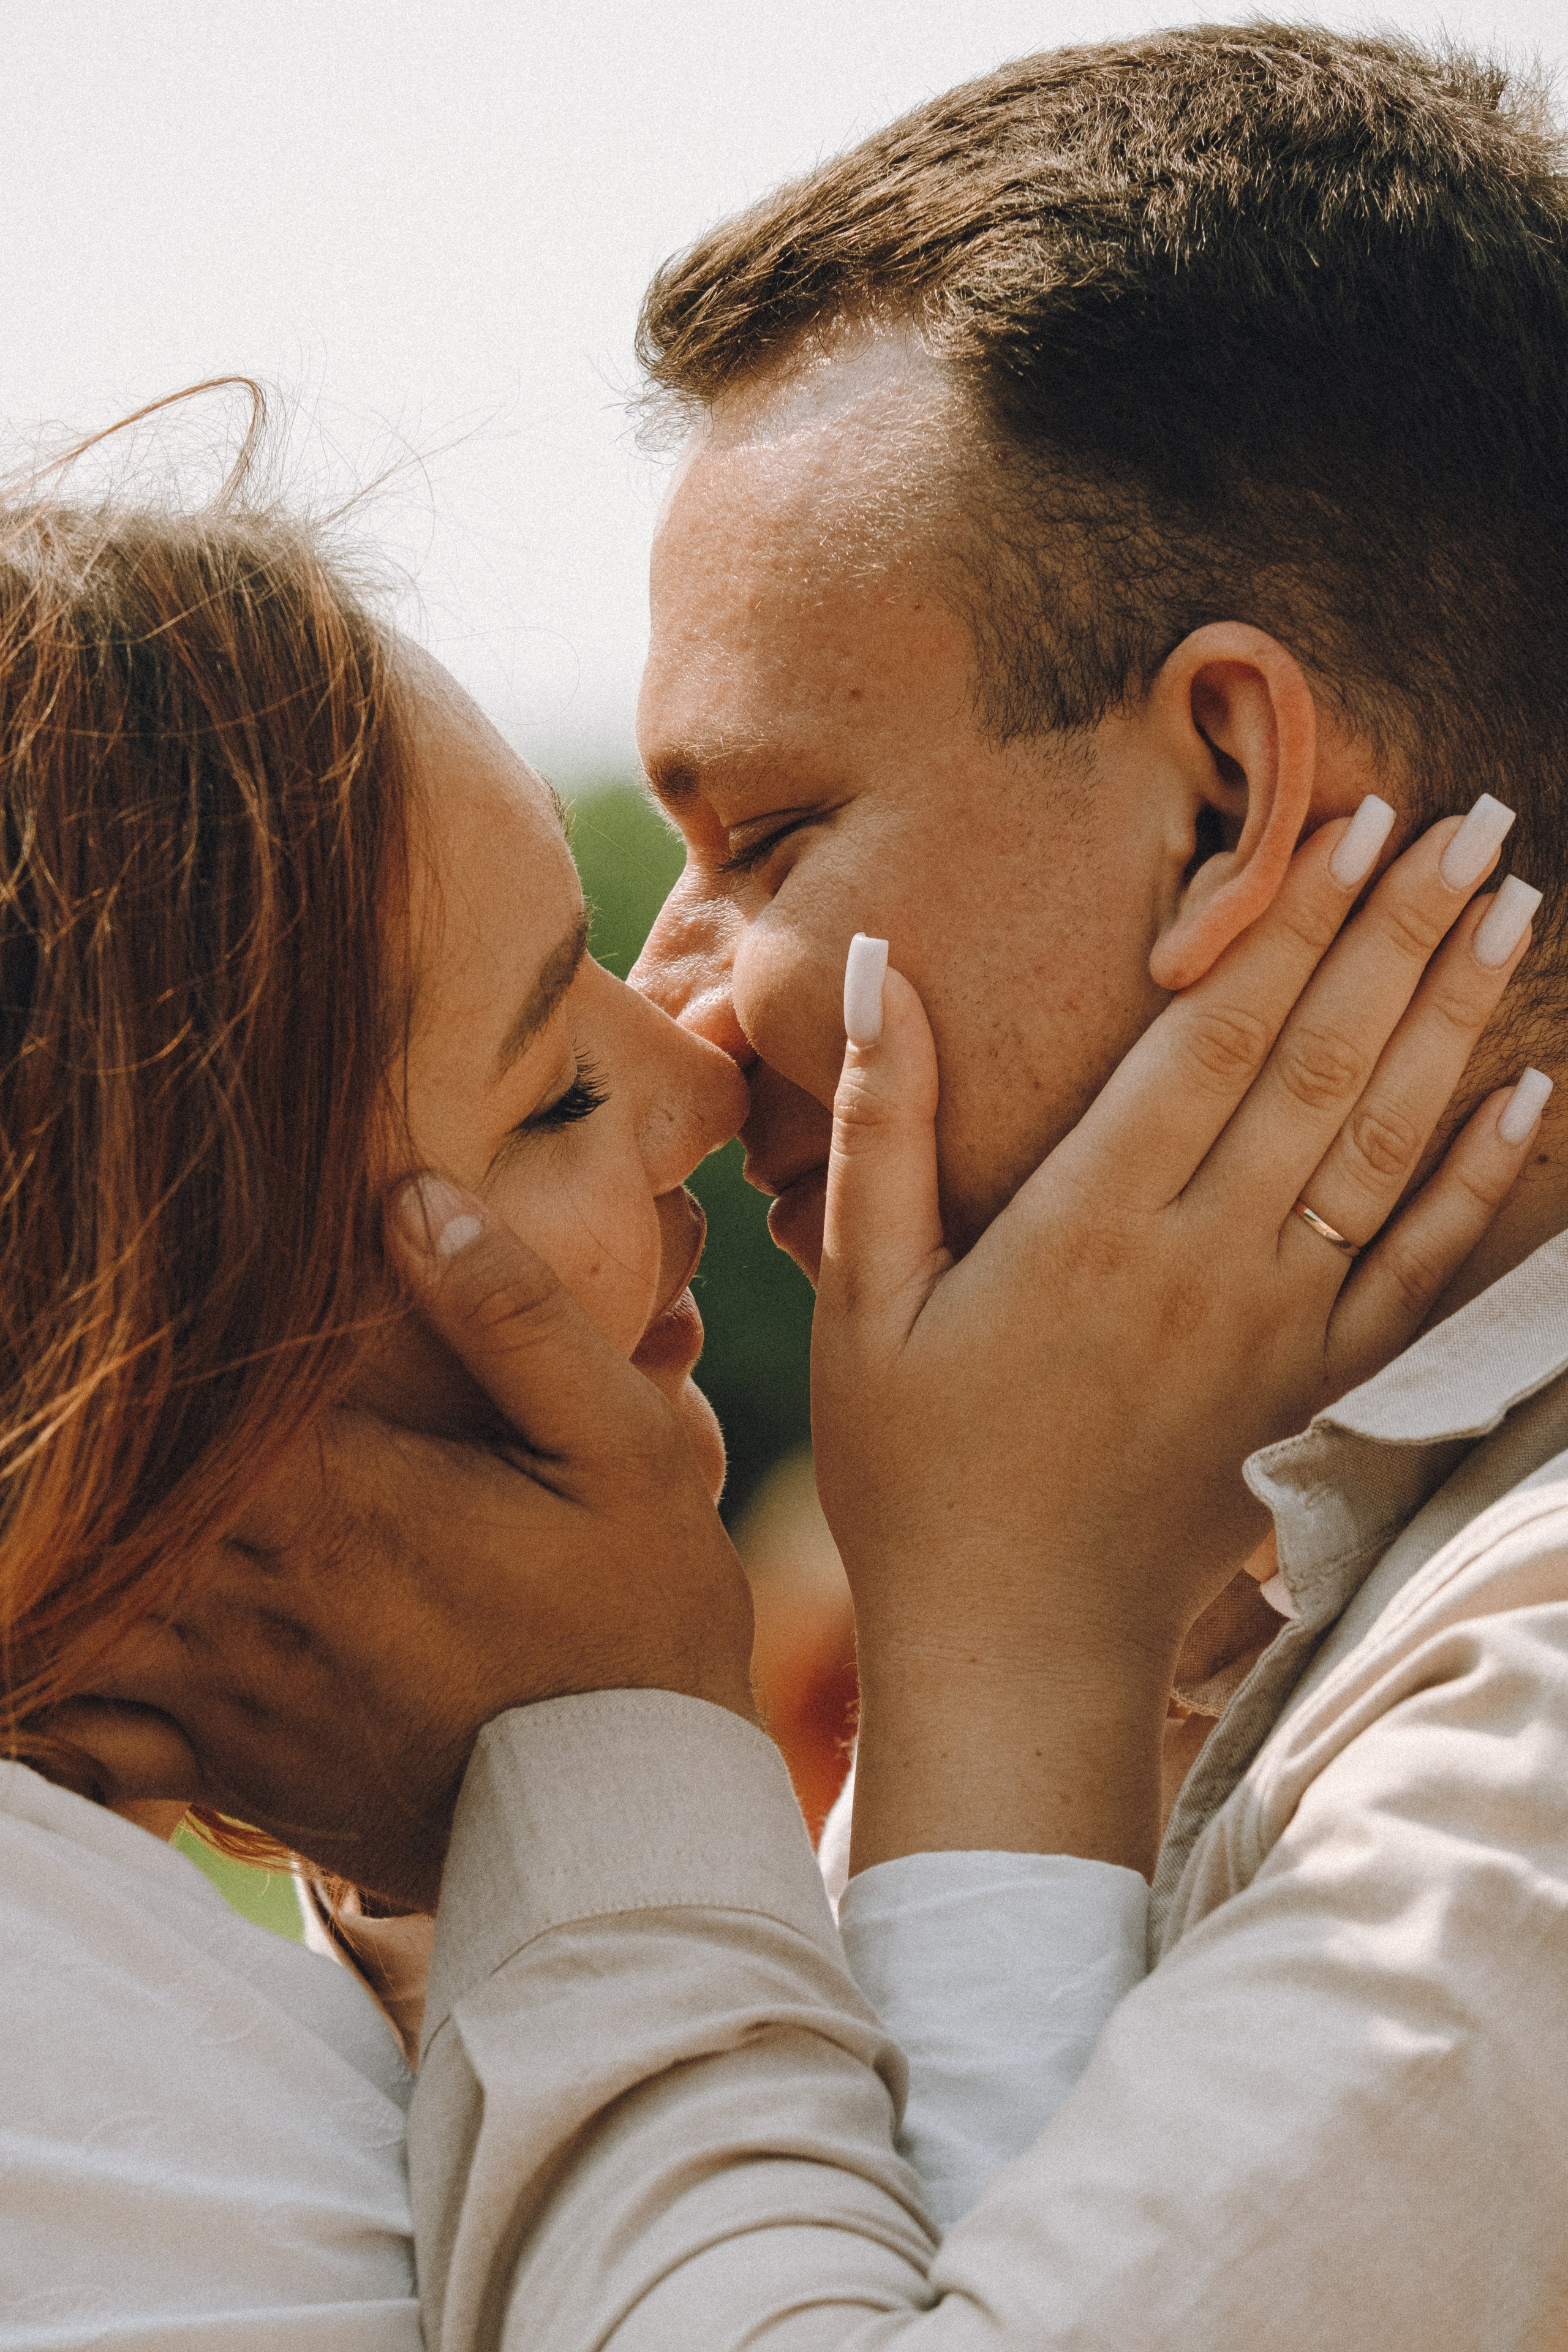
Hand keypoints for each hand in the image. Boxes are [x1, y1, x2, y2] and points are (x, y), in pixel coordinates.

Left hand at [59, 1187, 753, 1908]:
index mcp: (339, 1499)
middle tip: (57, 1354)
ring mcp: (227, 1691)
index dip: (142, 1337)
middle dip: (80, 1426)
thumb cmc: (635, 1626)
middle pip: (103, 1485)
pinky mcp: (223, 1763)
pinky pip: (81, 1724)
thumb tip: (413, 1199)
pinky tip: (50, 1617)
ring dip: (62, 1537)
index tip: (119, 1275)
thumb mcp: (621, 1452)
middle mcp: (255, 1595)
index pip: (179, 1392)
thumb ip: (516, 1322)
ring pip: (77, 1594)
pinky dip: (45, 1671)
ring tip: (47, 1461)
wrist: (625, 1842)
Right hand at [813, 800, 1548, 1876]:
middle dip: (1403, 929)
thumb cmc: (918, 1470)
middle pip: (1325, 1061)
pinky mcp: (1315, 1390)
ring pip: (1390, 1145)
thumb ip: (881, 1127)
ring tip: (1513, 909)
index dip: (1289, 917)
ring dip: (1458, 1020)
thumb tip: (878, 971)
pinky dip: (1482, 1183)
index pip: (1216, 1032)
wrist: (1015, 1646)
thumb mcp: (863, 1298)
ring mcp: (1276, 1329)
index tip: (1355, 817)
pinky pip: (1420, 1271)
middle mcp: (1203, 1261)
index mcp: (1088, 1224)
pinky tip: (1527, 1099)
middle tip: (1474, 821)